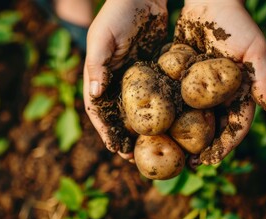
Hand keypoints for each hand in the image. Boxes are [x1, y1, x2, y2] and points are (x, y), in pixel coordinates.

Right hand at [83, 0, 167, 158]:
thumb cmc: (118, 13)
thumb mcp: (102, 38)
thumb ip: (97, 66)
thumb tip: (95, 96)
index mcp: (98, 75)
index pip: (98, 109)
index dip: (105, 130)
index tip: (114, 148)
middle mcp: (115, 80)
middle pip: (118, 115)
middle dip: (124, 137)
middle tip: (135, 157)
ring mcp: (134, 77)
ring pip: (137, 110)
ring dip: (143, 129)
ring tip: (153, 147)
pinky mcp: (152, 72)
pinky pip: (155, 95)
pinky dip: (160, 111)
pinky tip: (170, 124)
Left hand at [175, 0, 265, 163]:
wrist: (208, 2)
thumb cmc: (236, 23)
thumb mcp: (255, 49)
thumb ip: (263, 77)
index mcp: (238, 92)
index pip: (235, 125)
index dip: (225, 144)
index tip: (212, 161)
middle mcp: (218, 94)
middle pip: (211, 127)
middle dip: (202, 147)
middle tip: (189, 164)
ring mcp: (199, 88)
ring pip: (192, 118)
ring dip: (183, 137)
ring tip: (171, 152)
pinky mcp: (181, 78)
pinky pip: (175, 100)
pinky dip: (168, 115)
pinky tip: (156, 127)